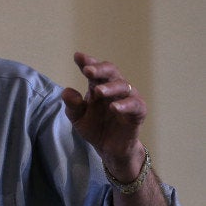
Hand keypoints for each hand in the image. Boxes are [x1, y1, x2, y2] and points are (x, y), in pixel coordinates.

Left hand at [61, 52, 145, 180]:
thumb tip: (66, 92)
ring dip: (110, 87)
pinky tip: (114, 108)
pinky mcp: (138, 112)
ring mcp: (127, 98)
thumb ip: (72, 105)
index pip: (93, 70)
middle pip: (110, 71)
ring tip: (98, 91)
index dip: (87, 62)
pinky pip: (135, 105)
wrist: (109, 148)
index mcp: (97, 85)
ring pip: (123, 86)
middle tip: (87, 70)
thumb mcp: (77, 117)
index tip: (78, 57)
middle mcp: (113, 88)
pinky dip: (125, 105)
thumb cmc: (94, 127)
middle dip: (99, 69)